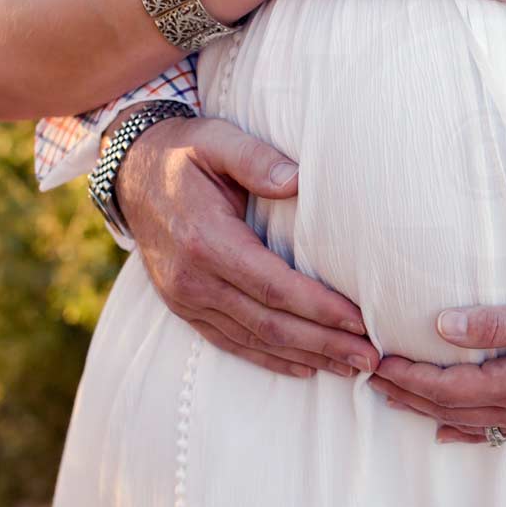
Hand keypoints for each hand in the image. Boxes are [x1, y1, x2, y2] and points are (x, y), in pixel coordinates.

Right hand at [116, 113, 379, 377]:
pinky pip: (230, 342)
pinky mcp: (184, 307)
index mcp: (205, 240)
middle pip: (269, 323)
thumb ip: (255, 158)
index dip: (319, 308)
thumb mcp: (217, 139)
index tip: (360, 320)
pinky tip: (305, 365)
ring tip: (351, 367)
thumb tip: (296, 180)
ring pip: (253, 340)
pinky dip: (270, 359)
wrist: (134, 171)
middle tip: (371, 357)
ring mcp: (185, 299)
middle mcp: (192, 279)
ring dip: (306, 356)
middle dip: (324, 343)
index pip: (273, 286)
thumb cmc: (187, 151)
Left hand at [368, 289, 505, 443]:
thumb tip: (443, 326)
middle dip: (410, 396)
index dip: (411, 377)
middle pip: (453, 410)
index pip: (450, 388)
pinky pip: (499, 433)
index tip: (382, 362)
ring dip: (430, 412)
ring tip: (396, 399)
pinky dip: (467, 433)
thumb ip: (495, 322)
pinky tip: (448, 432)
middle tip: (373, 379)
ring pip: (472, 424)